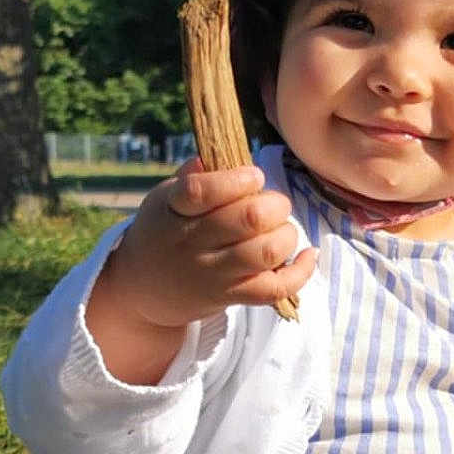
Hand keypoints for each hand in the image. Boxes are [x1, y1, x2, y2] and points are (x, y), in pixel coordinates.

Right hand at [87, 160, 316, 382]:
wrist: (145, 289)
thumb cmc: (165, 231)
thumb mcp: (165, 199)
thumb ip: (192, 178)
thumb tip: (211, 156)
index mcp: (175, 209)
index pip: (201, 191)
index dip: (236, 180)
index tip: (253, 176)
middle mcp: (194, 242)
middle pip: (249, 219)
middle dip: (275, 204)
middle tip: (273, 204)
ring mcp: (214, 273)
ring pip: (267, 252)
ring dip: (287, 235)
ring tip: (280, 229)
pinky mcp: (233, 296)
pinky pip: (276, 289)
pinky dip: (302, 272)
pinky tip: (308, 254)